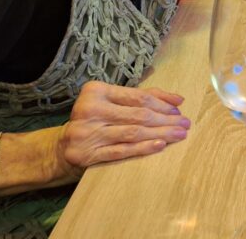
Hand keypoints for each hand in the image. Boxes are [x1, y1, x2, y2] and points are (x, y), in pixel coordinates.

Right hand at [56, 81, 190, 176]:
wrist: (61, 147)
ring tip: (179, 135)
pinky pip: (121, 151)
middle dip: (166, 120)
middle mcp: (90, 110)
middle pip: (138, 115)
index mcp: (96, 91)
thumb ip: (143, 97)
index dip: (162, 104)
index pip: (138, 97)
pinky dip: (143, 148)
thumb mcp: (112, 102)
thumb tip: (178, 100)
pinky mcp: (86, 154)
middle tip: (185, 124)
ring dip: (160, 134)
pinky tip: (160, 145)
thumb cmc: (95, 119)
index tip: (179, 110)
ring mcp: (86, 133)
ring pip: (133, 133)